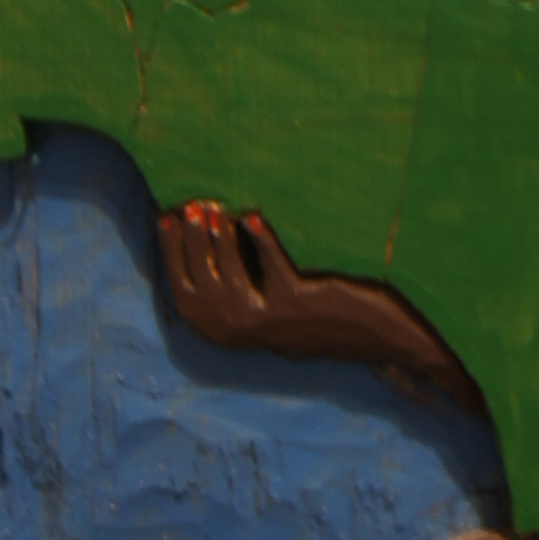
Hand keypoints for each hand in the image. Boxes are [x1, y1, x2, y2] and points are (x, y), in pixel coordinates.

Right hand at [158, 202, 472, 393]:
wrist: (373, 335)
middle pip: (202, 284)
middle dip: (192, 242)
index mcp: (230, 333)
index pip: (184, 295)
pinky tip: (252, 217)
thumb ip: (241, 281)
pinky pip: (273, 270)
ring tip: (217, 207)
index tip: (165, 217)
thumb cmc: (319, 311)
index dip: (171, 255)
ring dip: (221, 240)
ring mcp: (272, 321)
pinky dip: (262, 242)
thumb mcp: (270, 303)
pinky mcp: (300, 305)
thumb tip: (208, 228)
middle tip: (191, 204)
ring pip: (231, 278)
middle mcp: (245, 332)